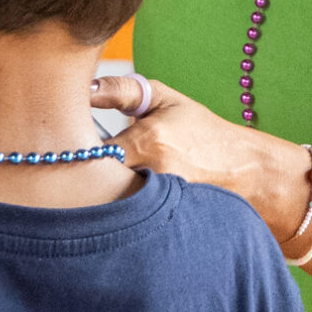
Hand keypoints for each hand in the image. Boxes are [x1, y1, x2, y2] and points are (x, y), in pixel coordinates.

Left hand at [87, 76, 307, 238]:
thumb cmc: (201, 132)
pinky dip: (117, 211)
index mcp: (147, 141)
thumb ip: (122, 91)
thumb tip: (85, 87)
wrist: (242, 170)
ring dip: (98, 195)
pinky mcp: (160, 224)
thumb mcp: (165, 100)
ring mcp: (157, 204)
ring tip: (100, 184)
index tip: (69, 143)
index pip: (85, 150)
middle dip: (82, 175)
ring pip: (106, 203)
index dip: (71, 148)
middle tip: (75, 166)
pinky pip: (123, 219)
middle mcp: (151, 175)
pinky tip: (120, 203)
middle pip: (91, 182)